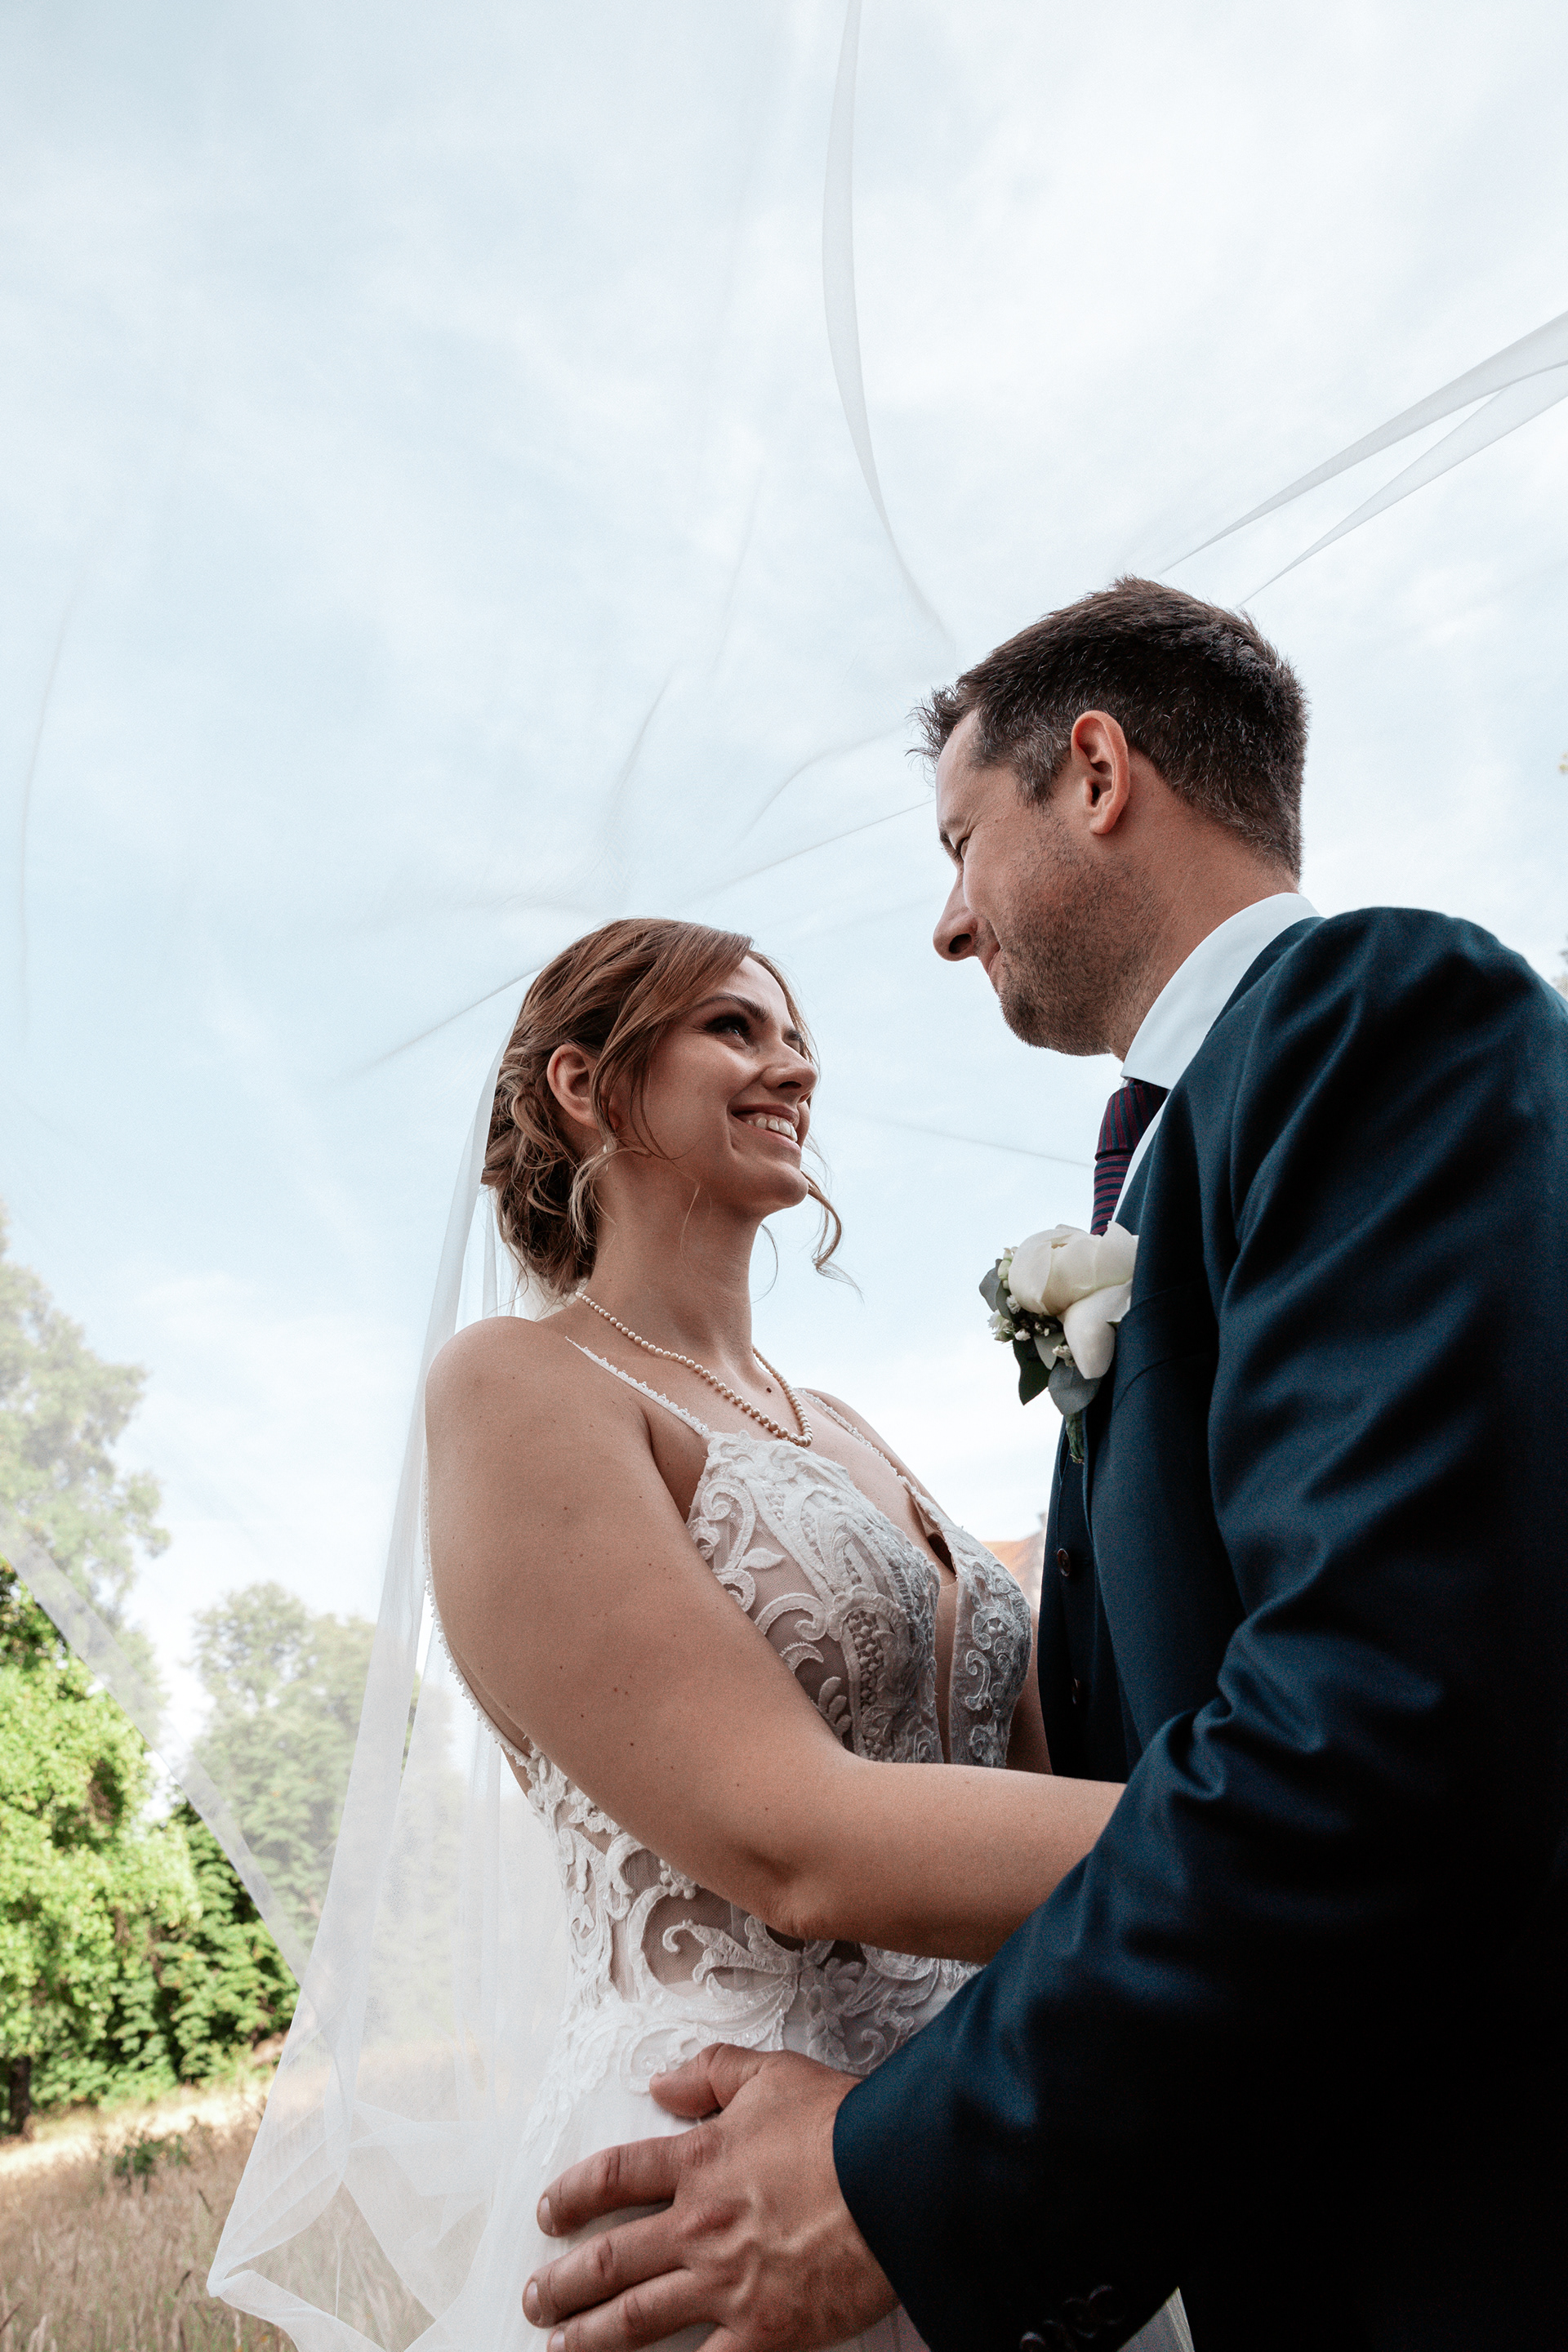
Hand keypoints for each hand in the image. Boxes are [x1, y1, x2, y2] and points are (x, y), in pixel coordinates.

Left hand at [523, 2043, 897, 2350]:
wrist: (897, 2178)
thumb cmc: (844, 2125)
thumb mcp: (773, 2074)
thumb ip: (711, 2074)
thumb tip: (662, 2085)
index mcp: (698, 2162)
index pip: (613, 2178)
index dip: (571, 2195)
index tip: (547, 2211)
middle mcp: (698, 2227)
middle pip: (609, 2259)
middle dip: (563, 2283)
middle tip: (536, 2296)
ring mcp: (724, 2285)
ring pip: (635, 2320)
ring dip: (589, 2337)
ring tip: (559, 2347)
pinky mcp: (761, 2332)